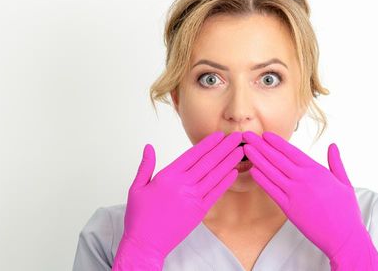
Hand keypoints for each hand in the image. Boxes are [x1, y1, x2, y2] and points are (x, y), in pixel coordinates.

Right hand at [113, 131, 244, 270]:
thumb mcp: (137, 187)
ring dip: (229, 161)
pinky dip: (225, 182)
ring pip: (214, 175)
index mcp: (168, 176)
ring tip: (240, 150)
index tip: (219, 135)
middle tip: (237, 137)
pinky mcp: (199, 211)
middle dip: (224, 147)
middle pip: (208, 161)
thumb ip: (145, 166)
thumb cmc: (139, 217)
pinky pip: (215, 193)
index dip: (208, 143)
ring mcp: (192, 198)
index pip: (192, 154)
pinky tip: (234, 172)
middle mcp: (182, 185)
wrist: (145, 243)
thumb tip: (149, 147)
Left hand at [242, 131, 377, 270]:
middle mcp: (304, 179)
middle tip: (247, 136)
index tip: (265, 135)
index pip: (292, 151)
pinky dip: (261, 180)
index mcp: (317, 171)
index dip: (276, 142)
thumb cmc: (346, 211)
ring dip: (257, 159)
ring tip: (246, 149)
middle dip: (261, 146)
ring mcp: (295, 193)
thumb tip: (333, 146)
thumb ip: (336, 163)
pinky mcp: (289, 208)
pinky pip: (272, 191)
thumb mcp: (344, 182)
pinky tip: (252, 171)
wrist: (344, 236)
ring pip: (272, 172)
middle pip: (278, 158)